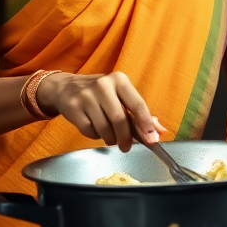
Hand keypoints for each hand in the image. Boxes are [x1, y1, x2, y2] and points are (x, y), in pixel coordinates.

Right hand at [35, 71, 166, 150]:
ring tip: (110, 136)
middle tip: (126, 147)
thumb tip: (160, 130)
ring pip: (104, 128)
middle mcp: (103, 85)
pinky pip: (89, 131)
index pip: (137, 105)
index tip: (153, 140)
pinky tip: (95, 128)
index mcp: (120, 80)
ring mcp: (86, 96)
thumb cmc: (100, 94)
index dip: (146, 124)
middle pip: (120, 120)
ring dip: (110, 138)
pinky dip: (95, 136)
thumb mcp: (120, 96)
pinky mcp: (73, 107)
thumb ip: (140, 113)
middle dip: (126, 138)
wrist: (66, 87)